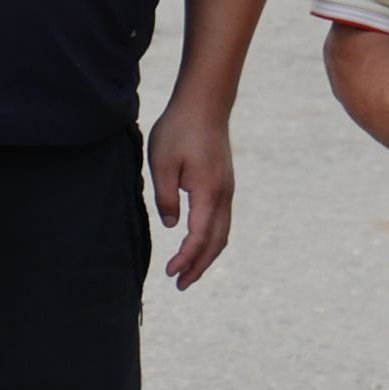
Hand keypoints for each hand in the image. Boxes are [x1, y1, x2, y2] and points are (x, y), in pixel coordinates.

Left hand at [145, 97, 235, 289]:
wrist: (205, 104)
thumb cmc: (179, 129)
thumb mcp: (162, 162)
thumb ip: (165, 196)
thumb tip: (172, 225)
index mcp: (207, 192)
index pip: (199, 236)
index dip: (185, 258)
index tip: (169, 272)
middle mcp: (223, 194)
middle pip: (216, 242)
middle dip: (199, 266)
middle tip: (180, 285)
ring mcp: (227, 190)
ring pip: (222, 233)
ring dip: (207, 255)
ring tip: (188, 272)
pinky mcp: (224, 184)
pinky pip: (222, 220)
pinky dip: (211, 239)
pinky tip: (198, 244)